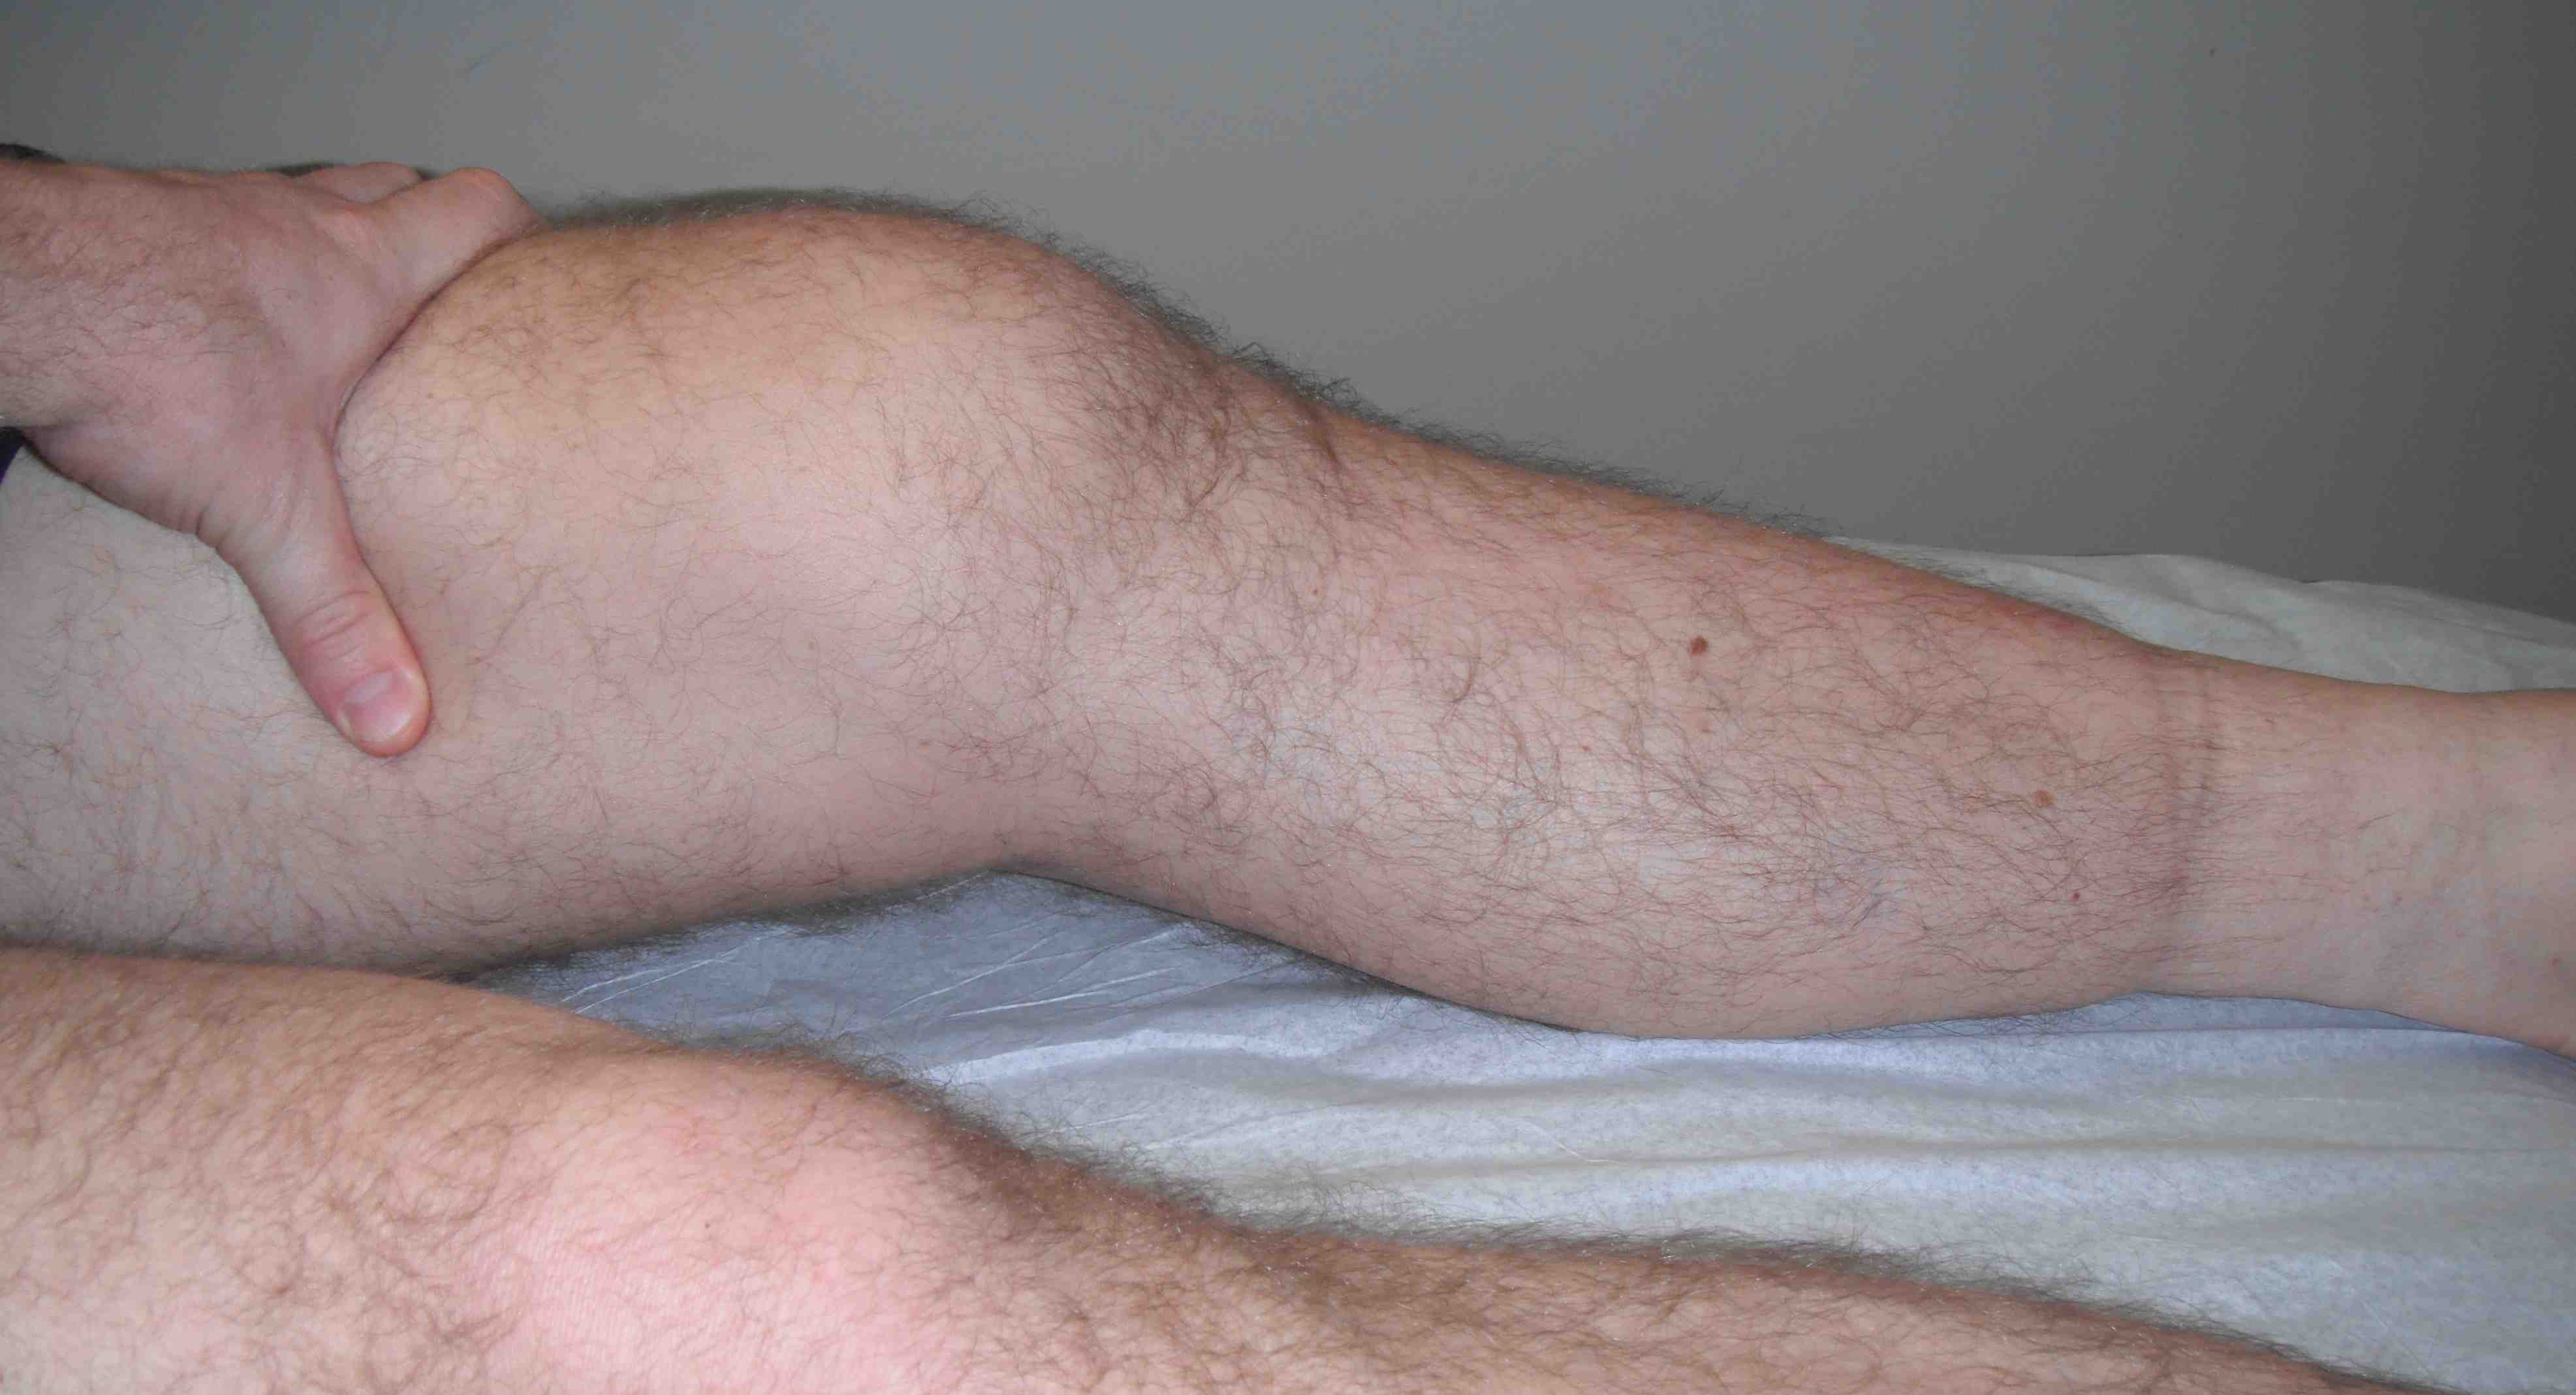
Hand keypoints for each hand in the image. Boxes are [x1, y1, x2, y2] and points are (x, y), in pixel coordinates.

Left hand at [1, 160, 537, 754]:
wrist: (11, 292)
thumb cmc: (143, 357)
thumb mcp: (264, 509)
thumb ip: (333, 613)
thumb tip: (396, 715)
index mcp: (360, 270)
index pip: (478, 210)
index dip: (521, 239)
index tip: (542, 278)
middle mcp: (294, 223)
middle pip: (397, 189)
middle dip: (427, 234)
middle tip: (440, 304)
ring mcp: (209, 211)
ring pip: (300, 203)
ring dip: (324, 248)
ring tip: (328, 326)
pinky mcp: (134, 222)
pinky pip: (209, 229)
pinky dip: (229, 270)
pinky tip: (210, 335)